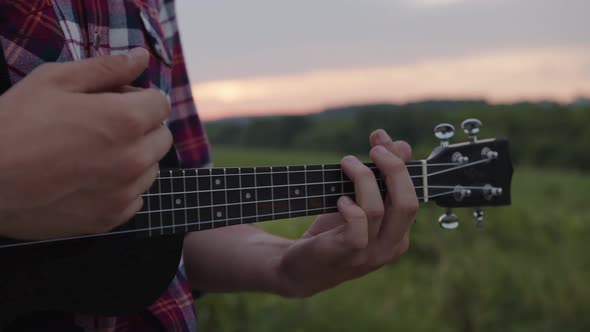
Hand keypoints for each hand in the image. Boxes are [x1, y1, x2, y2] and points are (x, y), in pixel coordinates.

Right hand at [0, 48, 172, 239]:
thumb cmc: (14, 124)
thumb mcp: (55, 80)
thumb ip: (107, 68)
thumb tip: (141, 57)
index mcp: (126, 121)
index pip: (161, 104)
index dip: (139, 98)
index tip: (115, 101)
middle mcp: (134, 159)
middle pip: (162, 138)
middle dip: (141, 128)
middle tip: (102, 126)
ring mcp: (124, 193)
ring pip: (151, 169)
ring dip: (134, 158)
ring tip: (93, 154)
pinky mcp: (110, 219)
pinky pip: (135, 198)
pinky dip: (121, 187)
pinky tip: (89, 179)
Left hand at [275, 130, 417, 296]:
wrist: (300, 268)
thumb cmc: (332, 232)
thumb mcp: (359, 202)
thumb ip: (379, 177)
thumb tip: (399, 144)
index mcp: (399, 233)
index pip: (413, 194)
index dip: (400, 162)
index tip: (379, 138)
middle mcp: (391, 245)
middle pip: (408, 202)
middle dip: (394, 168)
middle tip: (373, 148)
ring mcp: (371, 253)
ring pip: (378, 208)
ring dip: (362, 178)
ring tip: (346, 163)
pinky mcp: (348, 253)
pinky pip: (358, 225)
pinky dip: (350, 206)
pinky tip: (339, 200)